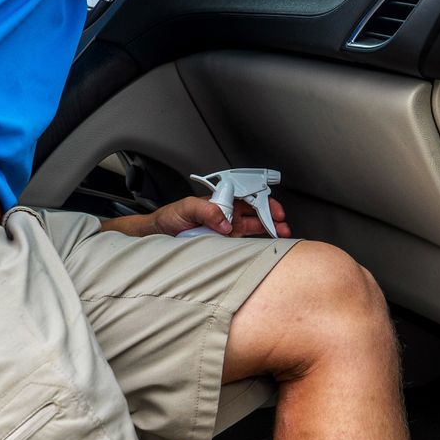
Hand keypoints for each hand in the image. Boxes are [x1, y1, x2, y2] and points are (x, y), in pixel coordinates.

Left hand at [108, 195, 290, 237]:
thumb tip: (224, 220)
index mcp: (220, 199)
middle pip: (255, 209)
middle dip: (271, 214)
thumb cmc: (169, 218)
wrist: (158, 236)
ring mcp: (228, 226)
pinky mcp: (226, 241)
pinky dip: (259, 241)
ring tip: (282, 233)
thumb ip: (204, 210)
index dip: (261, 200)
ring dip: (270, 227)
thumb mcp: (184, 208)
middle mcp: (226, 211)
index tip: (271, 208)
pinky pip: (246, 239)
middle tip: (282, 222)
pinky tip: (268, 244)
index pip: (246, 195)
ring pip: (255, 224)